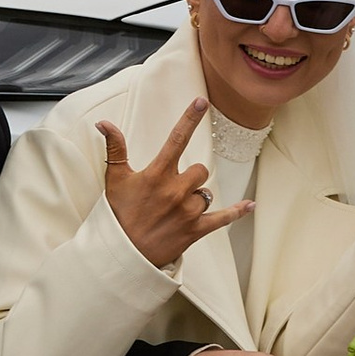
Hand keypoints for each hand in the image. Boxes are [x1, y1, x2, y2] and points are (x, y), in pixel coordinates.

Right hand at [97, 99, 255, 270]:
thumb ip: (115, 148)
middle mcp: (175, 191)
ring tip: (176, 209)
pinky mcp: (196, 231)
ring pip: (206, 193)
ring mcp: (188, 211)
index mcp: (157, 175)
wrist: (122, 254)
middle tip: (172, 189)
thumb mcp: (114, 179)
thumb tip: (104, 123)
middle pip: (200, 169)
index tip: (201, 101)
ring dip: (196, 197)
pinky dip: (237, 212)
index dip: (189, 118)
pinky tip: (250, 205)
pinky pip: (223, 218)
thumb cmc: (118, 215)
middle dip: (191, 175)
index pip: (176, 139)